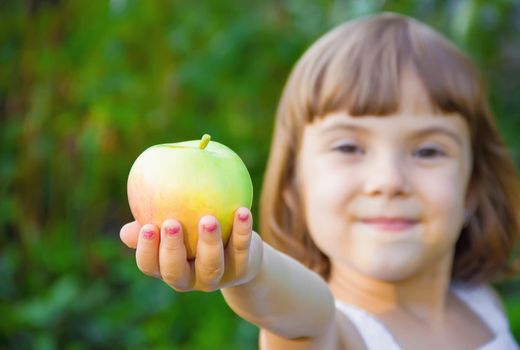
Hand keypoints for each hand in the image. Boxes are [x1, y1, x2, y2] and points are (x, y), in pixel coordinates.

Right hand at [119, 207, 262, 291]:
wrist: (239, 255)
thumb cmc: (196, 234)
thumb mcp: (177, 228)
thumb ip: (156, 221)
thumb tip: (128, 222)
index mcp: (168, 268)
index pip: (150, 265)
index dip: (146, 250)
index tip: (147, 226)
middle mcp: (190, 278)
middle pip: (176, 272)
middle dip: (172, 249)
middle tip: (171, 223)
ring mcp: (216, 278)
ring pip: (211, 265)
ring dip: (209, 242)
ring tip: (208, 219)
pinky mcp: (241, 271)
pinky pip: (241, 250)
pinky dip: (242, 231)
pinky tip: (242, 211)